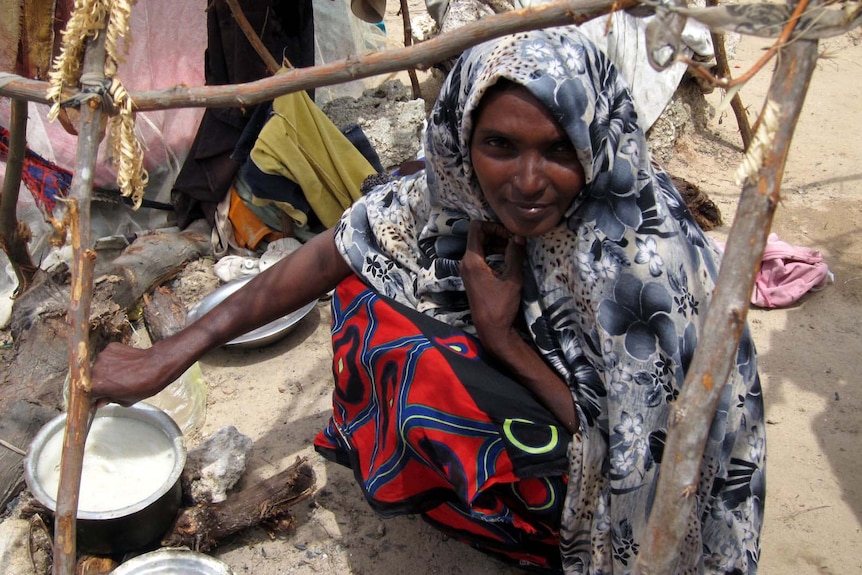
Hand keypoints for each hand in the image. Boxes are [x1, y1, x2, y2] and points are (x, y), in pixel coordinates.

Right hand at [90, 341, 184, 406]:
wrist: (157, 365)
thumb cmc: (143, 386)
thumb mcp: (125, 400)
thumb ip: (109, 400)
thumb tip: (100, 402)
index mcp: (96, 385)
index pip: (87, 392)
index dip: (93, 395)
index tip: (98, 397)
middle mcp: (95, 369)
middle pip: (92, 377)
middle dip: (100, 381)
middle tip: (113, 384)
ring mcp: (102, 356)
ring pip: (100, 365)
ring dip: (106, 369)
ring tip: (122, 373)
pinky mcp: (110, 347)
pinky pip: (108, 355)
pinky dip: (114, 359)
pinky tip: (125, 363)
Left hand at [460, 220, 525, 352]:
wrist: (492, 330)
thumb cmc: (501, 306)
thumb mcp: (512, 279)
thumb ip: (515, 254)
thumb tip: (519, 236)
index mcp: (472, 260)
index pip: (476, 227)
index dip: (494, 226)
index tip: (510, 235)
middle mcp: (466, 262)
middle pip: (478, 235)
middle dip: (497, 234)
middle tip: (515, 241)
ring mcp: (468, 270)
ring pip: (480, 246)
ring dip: (497, 244)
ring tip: (514, 250)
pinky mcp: (473, 277)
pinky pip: (481, 257)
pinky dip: (494, 253)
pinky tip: (508, 260)